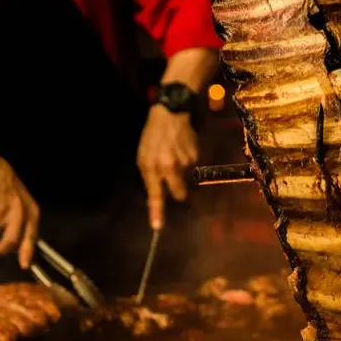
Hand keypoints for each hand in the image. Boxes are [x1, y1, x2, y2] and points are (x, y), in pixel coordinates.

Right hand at [0, 157, 39, 268]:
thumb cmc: (12, 194)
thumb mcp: (25, 208)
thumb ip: (25, 226)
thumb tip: (22, 250)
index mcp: (32, 213)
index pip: (31, 237)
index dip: (27, 253)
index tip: (24, 266)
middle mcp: (20, 212)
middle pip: (12, 241)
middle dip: (2, 249)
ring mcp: (4, 209)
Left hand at [137, 105, 197, 229]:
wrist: (170, 113)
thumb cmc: (153, 137)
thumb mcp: (144, 157)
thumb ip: (151, 178)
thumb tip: (160, 197)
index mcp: (153, 167)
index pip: (155, 195)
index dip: (157, 212)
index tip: (157, 227)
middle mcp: (170, 167)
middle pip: (180, 195)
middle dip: (179, 193)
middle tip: (174, 182)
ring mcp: (185, 162)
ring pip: (188, 181)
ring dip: (183, 175)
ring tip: (175, 156)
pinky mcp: (197, 156)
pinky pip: (194, 169)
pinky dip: (189, 164)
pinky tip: (182, 150)